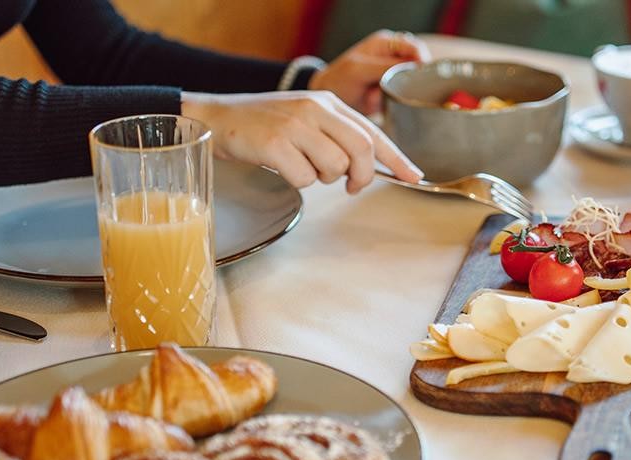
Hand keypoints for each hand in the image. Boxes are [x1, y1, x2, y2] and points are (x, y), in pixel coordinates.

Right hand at [183, 90, 420, 192]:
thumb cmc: (263, 125)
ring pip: (334, 167)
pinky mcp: (275, 143)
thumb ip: (335, 137)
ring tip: (300, 165)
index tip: (413, 175)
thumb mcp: (305, 120)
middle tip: (350, 187)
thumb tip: (364, 169)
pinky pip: (305, 178)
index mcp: (327, 102)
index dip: (396, 156)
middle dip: (361, 176)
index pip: (372, 131)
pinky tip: (281, 167)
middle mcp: (315, 108)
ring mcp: (295, 124)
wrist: (218, 117)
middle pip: (361, 149)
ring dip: (322, 178)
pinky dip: (297, 181)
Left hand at [310, 29, 429, 114]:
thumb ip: (385, 67)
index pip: (414, 47)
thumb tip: (411, 69)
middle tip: (397, 89)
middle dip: (411, 79)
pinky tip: (382, 103)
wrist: (328, 101)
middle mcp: (393, 57)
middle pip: (418, 65)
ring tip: (382, 96)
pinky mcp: (394, 92)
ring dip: (403, 92)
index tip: (418, 76)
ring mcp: (394, 75)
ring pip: (414, 83)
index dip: (420, 61)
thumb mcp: (359, 70)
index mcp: (386, 43)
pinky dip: (398, 102)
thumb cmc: (338, 79)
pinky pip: (405, 97)